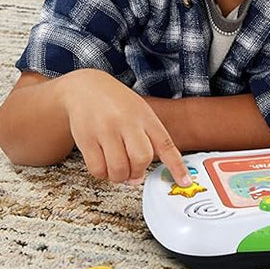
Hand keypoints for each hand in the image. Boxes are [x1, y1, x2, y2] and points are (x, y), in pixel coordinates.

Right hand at [58, 70, 191, 186]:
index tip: (185, 182)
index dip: (176, 166)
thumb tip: (139, 176)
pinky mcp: (86, 139)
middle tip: (133, 173)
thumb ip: (147, 139)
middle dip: (138, 173)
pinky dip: (102, 173)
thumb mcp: (139, 111)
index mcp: (144, 116)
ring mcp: (105, 130)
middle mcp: (126, 122)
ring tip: (117, 169)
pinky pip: (98, 169)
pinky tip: (103, 164)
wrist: (85, 86)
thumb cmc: (115, 102)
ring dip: (119, 177)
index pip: (165, 144)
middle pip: (141, 159)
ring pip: (119, 169)